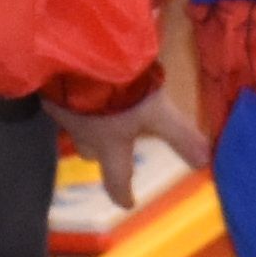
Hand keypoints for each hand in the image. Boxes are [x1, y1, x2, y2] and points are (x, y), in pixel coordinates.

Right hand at [57, 88, 208, 190]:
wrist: (74, 54)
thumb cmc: (117, 91)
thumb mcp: (155, 112)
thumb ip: (179, 135)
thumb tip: (205, 162)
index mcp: (108, 144)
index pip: (115, 178)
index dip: (122, 192)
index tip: (127, 203)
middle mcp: (81, 132)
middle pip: (89, 151)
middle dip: (100, 152)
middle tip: (110, 147)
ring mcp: (61, 108)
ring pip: (75, 123)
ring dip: (86, 119)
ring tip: (98, 106)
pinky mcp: (50, 86)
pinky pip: (62, 97)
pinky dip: (73, 93)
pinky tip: (82, 78)